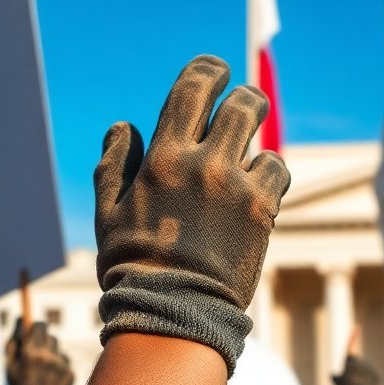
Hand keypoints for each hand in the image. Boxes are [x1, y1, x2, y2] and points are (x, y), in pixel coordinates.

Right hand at [6, 321, 74, 384]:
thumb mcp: (9, 364)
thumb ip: (14, 339)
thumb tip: (21, 319)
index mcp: (31, 352)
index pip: (40, 325)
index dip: (37, 327)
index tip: (35, 329)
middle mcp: (48, 355)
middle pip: (51, 336)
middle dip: (44, 341)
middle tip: (38, 351)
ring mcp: (61, 364)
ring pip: (59, 349)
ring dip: (52, 353)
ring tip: (44, 369)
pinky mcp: (71, 373)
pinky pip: (66, 362)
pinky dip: (60, 366)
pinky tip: (52, 378)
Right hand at [94, 56, 289, 375]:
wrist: (172, 315)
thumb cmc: (134, 267)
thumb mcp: (107, 214)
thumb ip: (113, 165)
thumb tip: (124, 125)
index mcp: (161, 158)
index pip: (192, 89)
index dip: (210, 70)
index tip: (217, 69)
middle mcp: (201, 164)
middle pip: (240, 104)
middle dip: (246, 98)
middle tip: (247, 103)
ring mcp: (235, 186)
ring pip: (261, 135)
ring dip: (257, 137)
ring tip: (251, 149)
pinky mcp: (261, 210)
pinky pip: (276, 170)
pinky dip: (268, 172)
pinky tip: (257, 187)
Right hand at [332, 327, 379, 384]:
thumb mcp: (336, 381)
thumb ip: (335, 377)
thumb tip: (332, 375)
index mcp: (350, 359)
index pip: (351, 344)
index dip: (354, 336)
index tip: (358, 327)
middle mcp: (361, 361)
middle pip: (357, 367)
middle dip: (355, 375)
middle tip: (351, 383)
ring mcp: (370, 367)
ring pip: (365, 375)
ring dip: (362, 381)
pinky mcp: (377, 375)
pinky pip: (372, 381)